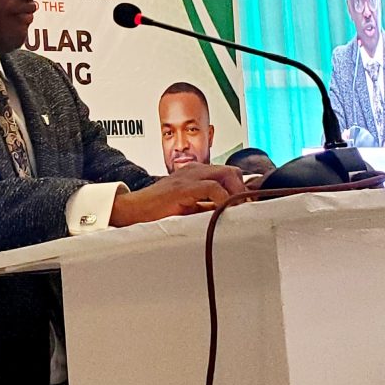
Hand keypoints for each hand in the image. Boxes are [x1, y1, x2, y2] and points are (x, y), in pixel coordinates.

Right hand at [109, 165, 245, 226]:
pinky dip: (223, 199)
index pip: (228, 173)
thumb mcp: (190, 207)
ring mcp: (188, 176)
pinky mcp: (183, 187)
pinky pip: (212, 188)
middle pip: (231, 171)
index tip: (250, 204)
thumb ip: (209, 206)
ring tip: (238, 211)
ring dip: (236, 194)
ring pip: (226, 175)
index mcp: (196, 173)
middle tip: (248, 209)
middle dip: (243, 190)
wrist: (134, 210)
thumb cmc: (158, 210)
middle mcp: (194, 170)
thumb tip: (232, 214)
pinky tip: (223, 211)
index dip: (241, 188)